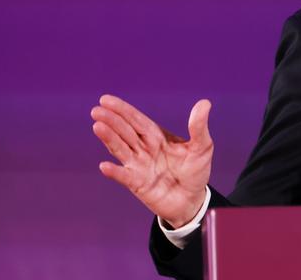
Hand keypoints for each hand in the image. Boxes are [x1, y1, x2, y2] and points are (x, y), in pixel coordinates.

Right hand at [91, 94, 213, 227]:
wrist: (193, 200)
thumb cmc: (196, 171)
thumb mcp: (202, 147)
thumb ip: (199, 127)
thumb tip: (205, 102)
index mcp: (157, 137)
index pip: (136, 120)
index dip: (122, 110)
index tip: (106, 100)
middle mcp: (144, 149)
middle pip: (125, 131)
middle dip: (112, 120)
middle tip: (96, 111)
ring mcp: (139, 166)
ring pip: (121, 149)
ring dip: (109, 139)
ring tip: (97, 127)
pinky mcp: (138, 184)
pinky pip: (124, 177)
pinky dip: (115, 172)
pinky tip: (104, 166)